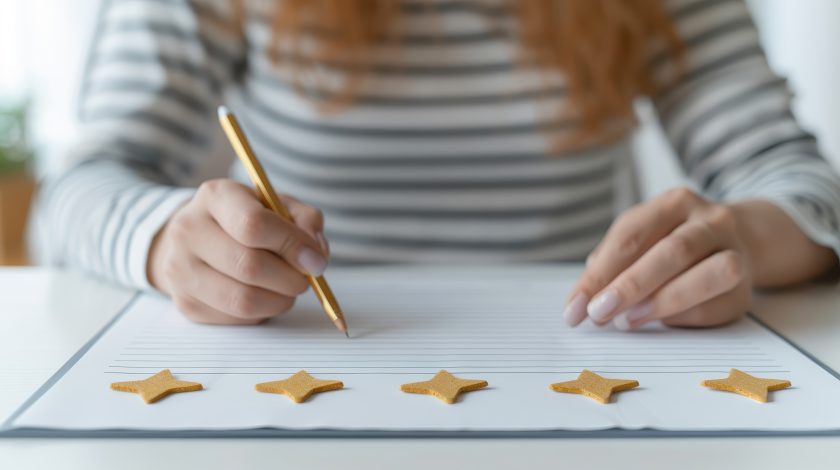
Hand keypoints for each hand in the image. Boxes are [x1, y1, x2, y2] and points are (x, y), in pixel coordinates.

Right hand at [148, 178, 328, 324]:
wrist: (196, 238)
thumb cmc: (245, 219)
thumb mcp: (277, 205)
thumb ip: (304, 221)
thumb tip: (316, 255)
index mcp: (215, 196)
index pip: (253, 224)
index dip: (292, 246)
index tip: (316, 260)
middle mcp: (189, 230)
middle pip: (249, 266)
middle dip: (291, 279)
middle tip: (305, 278)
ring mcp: (181, 269)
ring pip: (244, 300)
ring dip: (280, 301)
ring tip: (287, 289)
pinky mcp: (185, 303)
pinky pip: (236, 319)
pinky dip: (262, 312)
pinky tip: (264, 296)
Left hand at [563, 188, 751, 329]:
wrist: (736, 242)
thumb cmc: (668, 243)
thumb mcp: (638, 239)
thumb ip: (609, 265)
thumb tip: (582, 302)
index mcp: (675, 203)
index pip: (631, 236)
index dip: (599, 274)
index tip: (574, 307)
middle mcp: (712, 220)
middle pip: (672, 251)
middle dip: (630, 286)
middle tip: (598, 314)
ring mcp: (736, 252)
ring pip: (710, 275)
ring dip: (662, 302)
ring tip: (626, 321)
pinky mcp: (745, 290)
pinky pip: (717, 305)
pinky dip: (683, 317)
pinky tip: (658, 323)